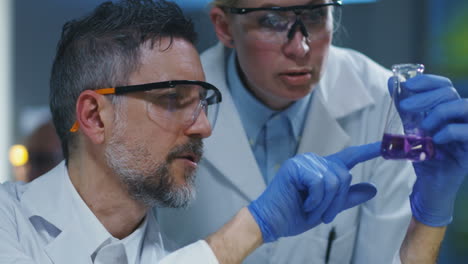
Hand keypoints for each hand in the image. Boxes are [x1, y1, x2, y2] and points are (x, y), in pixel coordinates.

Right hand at [248, 143, 380, 242]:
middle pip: (344, 175)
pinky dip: (315, 200)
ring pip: (333, 180)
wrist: (272, 222)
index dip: (368, 151)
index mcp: (322, 169)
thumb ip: (349, 197)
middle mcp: (314, 162)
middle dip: (336, 201)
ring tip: (309, 209)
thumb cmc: (294, 214)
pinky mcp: (296, 167)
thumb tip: (372, 189)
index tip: (385, 146)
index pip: (349, 157)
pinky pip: (320, 183)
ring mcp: (304, 162)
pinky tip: (303, 203)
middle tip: (322, 214)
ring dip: (324, 204)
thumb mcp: (328, 207)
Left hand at [389, 74, 467, 225]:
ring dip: (439, 112)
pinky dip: (450, 131)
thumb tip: (392, 80)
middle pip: (450, 92)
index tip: (406, 85)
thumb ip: (404, 106)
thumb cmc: (423, 153)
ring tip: (423, 127)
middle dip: (424, 96)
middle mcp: (461, 116)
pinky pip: (467, 131)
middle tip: (405, 107)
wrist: (429, 183)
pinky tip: (435, 140)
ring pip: (464, 106)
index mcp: (447, 108)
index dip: (426, 81)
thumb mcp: (410, 126)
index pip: (443, 85)